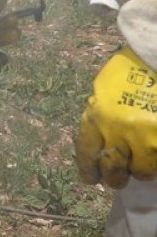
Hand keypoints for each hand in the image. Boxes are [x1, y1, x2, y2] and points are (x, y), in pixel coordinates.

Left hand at [76, 47, 156, 188]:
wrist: (154, 56)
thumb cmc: (132, 69)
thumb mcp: (105, 91)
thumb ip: (100, 116)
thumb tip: (101, 142)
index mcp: (96, 116)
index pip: (86, 153)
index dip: (88, 169)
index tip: (91, 178)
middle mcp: (117, 130)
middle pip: (112, 168)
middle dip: (114, 178)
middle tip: (116, 180)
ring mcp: (145, 137)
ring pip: (140, 171)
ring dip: (140, 171)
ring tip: (141, 166)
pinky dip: (156, 163)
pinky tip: (154, 157)